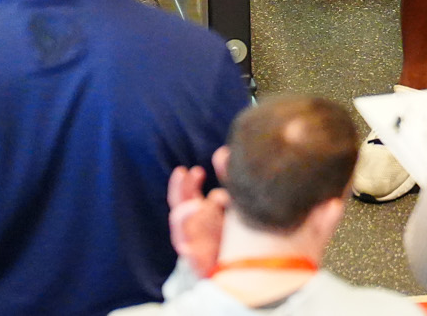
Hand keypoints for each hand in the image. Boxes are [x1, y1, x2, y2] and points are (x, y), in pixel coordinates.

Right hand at [166, 159, 229, 276]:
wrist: (247, 273)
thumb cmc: (236, 234)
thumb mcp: (234, 203)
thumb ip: (228, 179)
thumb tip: (223, 152)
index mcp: (201, 217)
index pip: (185, 197)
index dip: (185, 184)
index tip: (192, 170)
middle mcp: (195, 233)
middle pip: (179, 212)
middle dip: (181, 193)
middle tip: (187, 174)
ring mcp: (197, 250)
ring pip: (181, 235)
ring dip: (185, 219)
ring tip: (195, 204)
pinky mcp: (203, 268)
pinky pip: (193, 261)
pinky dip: (189, 254)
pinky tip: (188, 248)